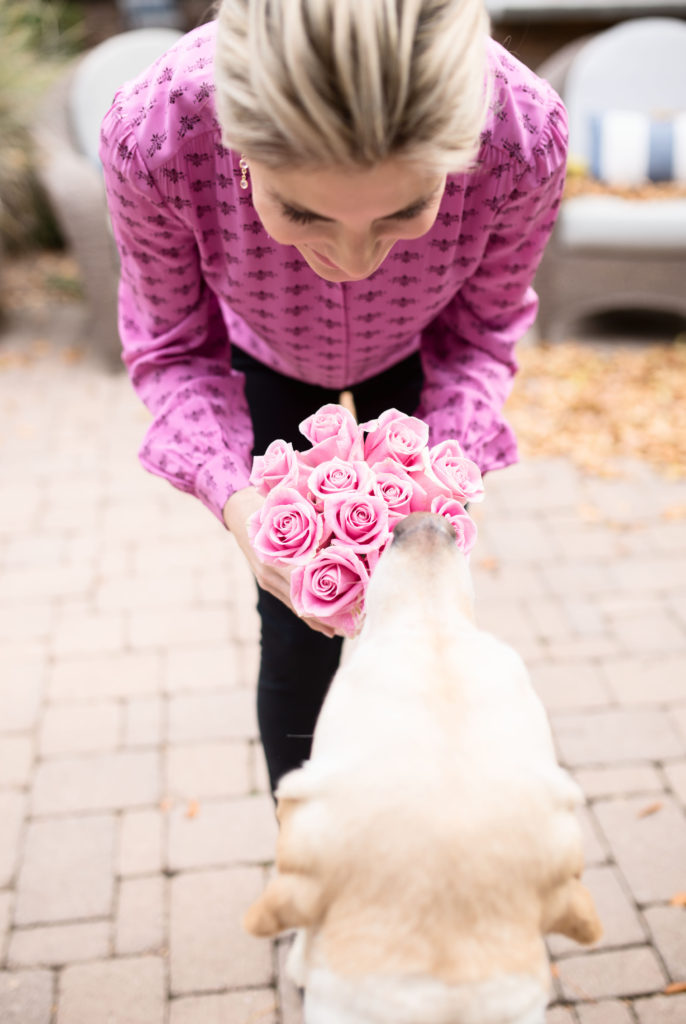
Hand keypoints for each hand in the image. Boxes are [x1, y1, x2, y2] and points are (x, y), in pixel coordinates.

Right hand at [222, 487, 337, 638]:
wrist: (240, 511)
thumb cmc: (271, 509)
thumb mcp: (291, 514)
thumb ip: (313, 529)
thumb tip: (346, 539)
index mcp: (277, 557)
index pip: (306, 583)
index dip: (326, 596)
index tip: (349, 606)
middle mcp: (270, 573)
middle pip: (301, 601)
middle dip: (324, 615)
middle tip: (349, 626)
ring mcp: (267, 580)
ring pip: (295, 606)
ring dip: (316, 619)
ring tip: (338, 631)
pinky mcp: (267, 583)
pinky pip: (288, 602)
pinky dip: (305, 613)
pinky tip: (320, 624)